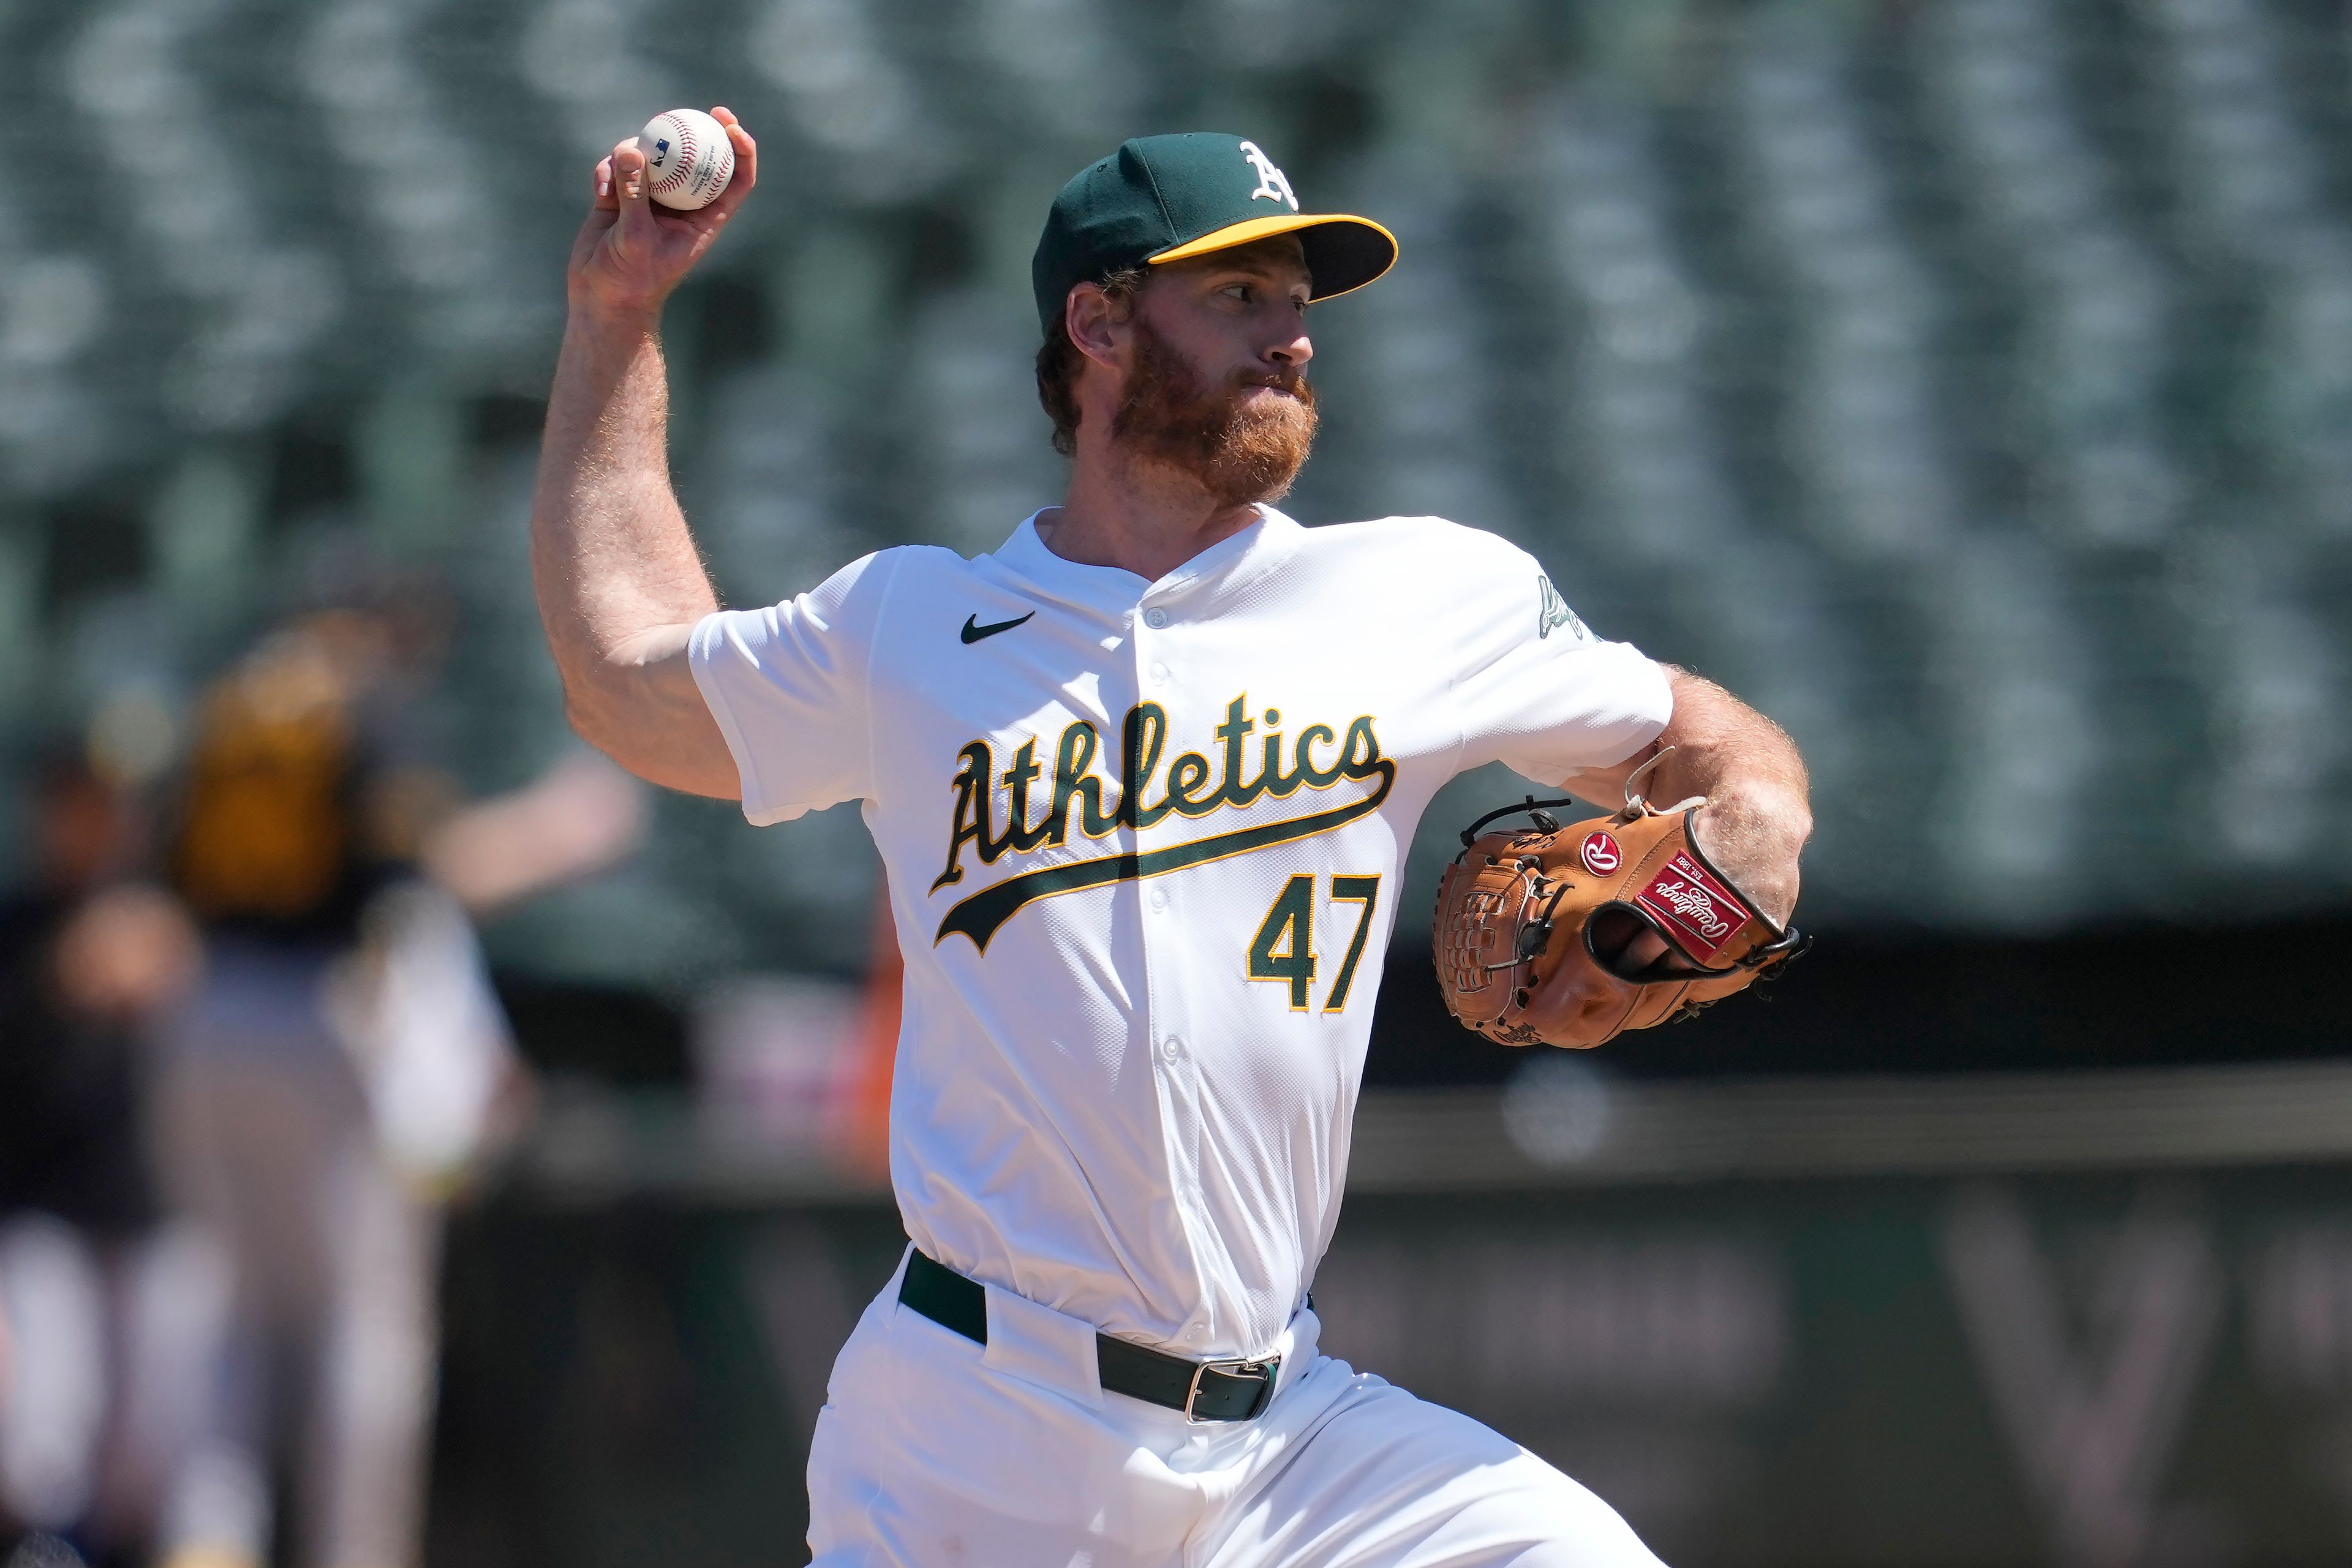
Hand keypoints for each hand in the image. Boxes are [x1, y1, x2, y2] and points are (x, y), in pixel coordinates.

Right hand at [567, 107, 757, 321]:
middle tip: (682, 112)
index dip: (741, 150)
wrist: (600, 298)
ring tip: (615, 178)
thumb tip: (633, 150)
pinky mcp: (621, 197)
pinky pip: (617, 168)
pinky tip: (599, 193)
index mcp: (703, 219)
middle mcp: (681, 205)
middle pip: (694, 158)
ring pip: (649, 157)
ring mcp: (650, 199)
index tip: (731, 126)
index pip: (734, 180)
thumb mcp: (635, 238)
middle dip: (692, 130)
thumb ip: (635, 194)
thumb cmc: (630, 280)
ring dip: (631, 157)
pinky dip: (607, 173)